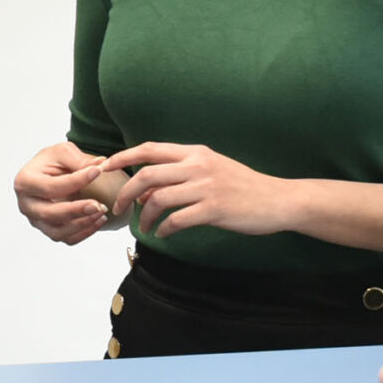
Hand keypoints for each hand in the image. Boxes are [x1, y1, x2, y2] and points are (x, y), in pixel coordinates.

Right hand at [14, 142, 111, 244]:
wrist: (52, 174)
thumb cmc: (54, 162)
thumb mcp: (63, 152)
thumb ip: (79, 160)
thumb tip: (99, 166)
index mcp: (24, 182)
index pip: (50, 187)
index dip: (75, 181)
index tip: (98, 172)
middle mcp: (26, 204)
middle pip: (49, 214)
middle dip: (76, 211)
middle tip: (99, 204)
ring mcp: (36, 220)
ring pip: (58, 232)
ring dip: (82, 224)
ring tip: (102, 211)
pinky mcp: (48, 230)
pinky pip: (67, 239)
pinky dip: (84, 232)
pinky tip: (98, 219)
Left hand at [103, 142, 293, 237]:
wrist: (278, 199)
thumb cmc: (243, 186)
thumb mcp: (212, 168)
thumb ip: (181, 172)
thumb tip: (146, 187)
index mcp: (195, 152)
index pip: (150, 148)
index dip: (124, 156)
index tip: (105, 166)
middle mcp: (198, 165)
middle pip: (147, 174)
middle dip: (125, 192)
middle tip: (118, 207)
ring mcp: (206, 187)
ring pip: (158, 198)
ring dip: (144, 216)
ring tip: (145, 226)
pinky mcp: (214, 209)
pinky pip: (177, 220)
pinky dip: (164, 228)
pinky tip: (164, 234)